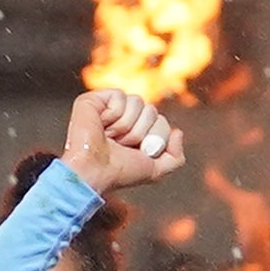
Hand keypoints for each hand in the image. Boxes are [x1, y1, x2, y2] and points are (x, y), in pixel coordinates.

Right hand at [59, 84, 178, 196]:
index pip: (160, 120)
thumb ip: (176, 157)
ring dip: (126, 125)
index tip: (139, 151)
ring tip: (110, 137)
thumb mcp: (155, 171)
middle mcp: (122, 117)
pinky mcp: (92, 100)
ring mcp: (107, 107)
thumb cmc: (119, 173)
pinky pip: (119, 97)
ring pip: (137, 102)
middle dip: (141, 132)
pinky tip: (101, 125)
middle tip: (122, 145)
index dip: (156, 136)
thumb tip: (177, 132)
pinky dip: (113, 114)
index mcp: (136, 130)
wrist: (94, 172)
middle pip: (151, 110)